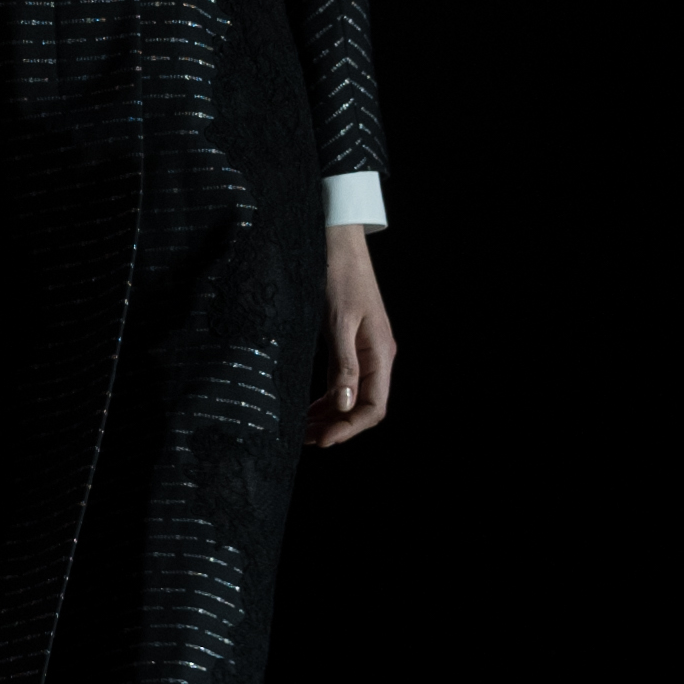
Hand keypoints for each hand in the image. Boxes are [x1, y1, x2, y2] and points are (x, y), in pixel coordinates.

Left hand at [306, 224, 393, 446]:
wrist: (338, 242)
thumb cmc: (339, 276)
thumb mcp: (338, 321)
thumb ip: (343, 364)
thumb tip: (346, 405)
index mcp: (380, 353)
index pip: (374, 407)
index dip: (349, 428)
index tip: (322, 441)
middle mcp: (378, 356)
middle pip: (364, 407)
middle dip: (336, 427)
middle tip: (304, 440)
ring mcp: (366, 352)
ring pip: (353, 397)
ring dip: (330, 416)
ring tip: (302, 430)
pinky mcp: (353, 345)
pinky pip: (345, 382)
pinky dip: (328, 399)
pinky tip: (309, 409)